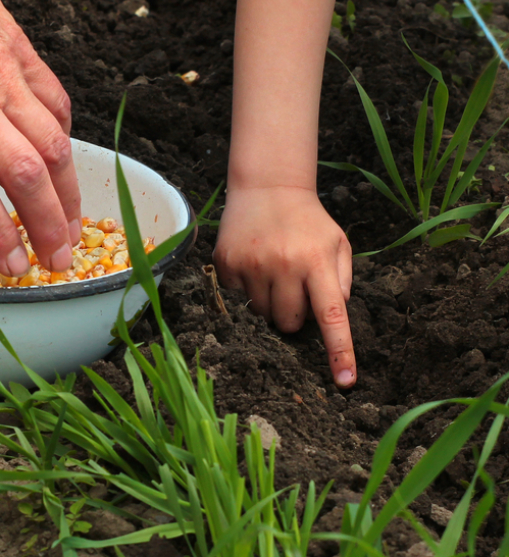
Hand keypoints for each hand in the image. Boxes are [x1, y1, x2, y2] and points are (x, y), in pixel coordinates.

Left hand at [0, 0, 80, 275]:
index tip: (10, 267)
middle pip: (25, 175)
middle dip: (48, 228)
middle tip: (58, 261)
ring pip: (52, 144)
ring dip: (69, 194)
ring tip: (74, 228)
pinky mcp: (19, 52)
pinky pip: (55, 103)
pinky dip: (67, 140)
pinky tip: (65, 164)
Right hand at [213, 185, 355, 387]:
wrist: (267, 187)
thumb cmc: (308, 220)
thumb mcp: (337, 243)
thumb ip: (342, 280)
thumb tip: (333, 314)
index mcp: (317, 261)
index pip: (331, 316)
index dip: (339, 352)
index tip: (345, 382)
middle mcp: (283, 264)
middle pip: (288, 322)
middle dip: (293, 316)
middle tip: (293, 289)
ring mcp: (251, 263)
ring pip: (260, 315)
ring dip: (268, 303)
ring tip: (271, 273)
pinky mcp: (225, 262)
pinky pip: (236, 298)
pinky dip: (245, 289)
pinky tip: (252, 264)